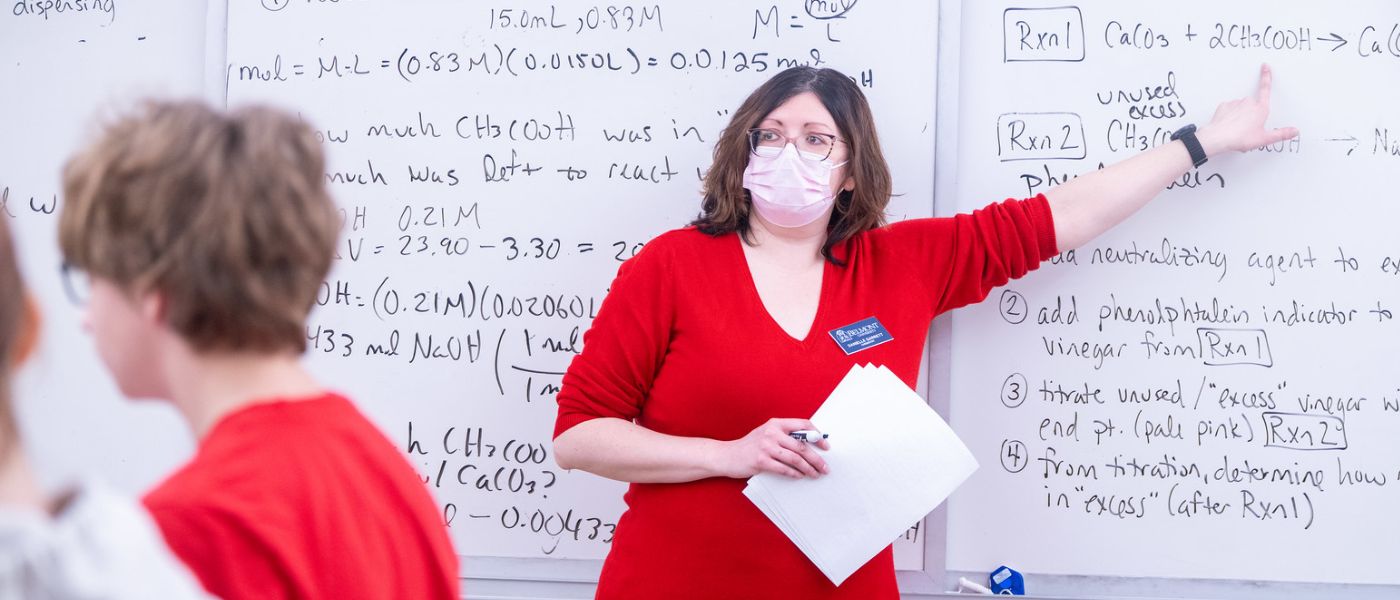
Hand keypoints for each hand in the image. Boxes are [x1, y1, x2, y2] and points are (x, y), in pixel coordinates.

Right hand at [711, 418, 830, 478]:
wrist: (727, 455)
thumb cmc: (750, 446)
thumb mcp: (767, 434)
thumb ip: (785, 436)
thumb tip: (810, 445)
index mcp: (776, 423)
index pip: (803, 425)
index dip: (817, 435)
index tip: (825, 446)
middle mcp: (772, 432)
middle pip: (802, 445)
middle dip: (816, 458)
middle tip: (825, 467)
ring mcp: (766, 446)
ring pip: (795, 458)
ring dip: (809, 468)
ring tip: (815, 474)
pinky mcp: (761, 461)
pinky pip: (784, 469)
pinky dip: (794, 474)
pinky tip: (800, 476)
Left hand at [1197, 64, 1299, 155]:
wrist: (1218, 138)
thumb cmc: (1241, 138)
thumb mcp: (1264, 138)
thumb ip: (1281, 134)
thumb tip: (1294, 131)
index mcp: (1260, 108)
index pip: (1266, 89)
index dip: (1266, 77)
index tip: (1265, 66)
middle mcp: (1248, 102)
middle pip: (1253, 105)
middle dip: (1251, 114)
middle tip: (1248, 129)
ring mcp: (1235, 103)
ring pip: (1241, 107)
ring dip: (1240, 115)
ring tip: (1237, 129)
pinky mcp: (1224, 106)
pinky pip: (1229, 109)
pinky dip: (1230, 115)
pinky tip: (1229, 124)